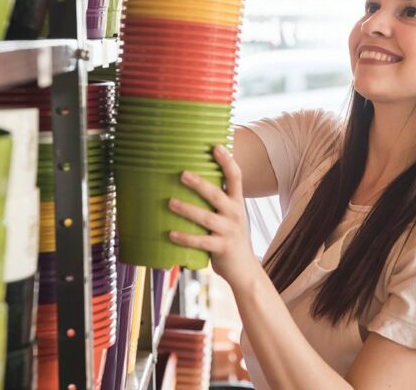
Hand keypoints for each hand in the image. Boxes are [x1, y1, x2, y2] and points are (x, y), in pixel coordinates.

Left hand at [167, 144, 259, 289]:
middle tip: (182, 174)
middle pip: (217, 195)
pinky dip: (185, 237)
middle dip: (199, 184)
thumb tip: (192, 180)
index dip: (227, 161)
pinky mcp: (222, 248)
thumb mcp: (230, 216)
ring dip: (187, 209)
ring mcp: (229, 231)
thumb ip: (218, 201)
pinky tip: (171, 233)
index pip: (236, 177)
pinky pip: (201, 241)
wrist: (244, 268)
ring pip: (206, 218)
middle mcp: (235, 214)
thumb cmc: (230, 237)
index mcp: (237, 203)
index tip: (215, 147)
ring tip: (170, 202)